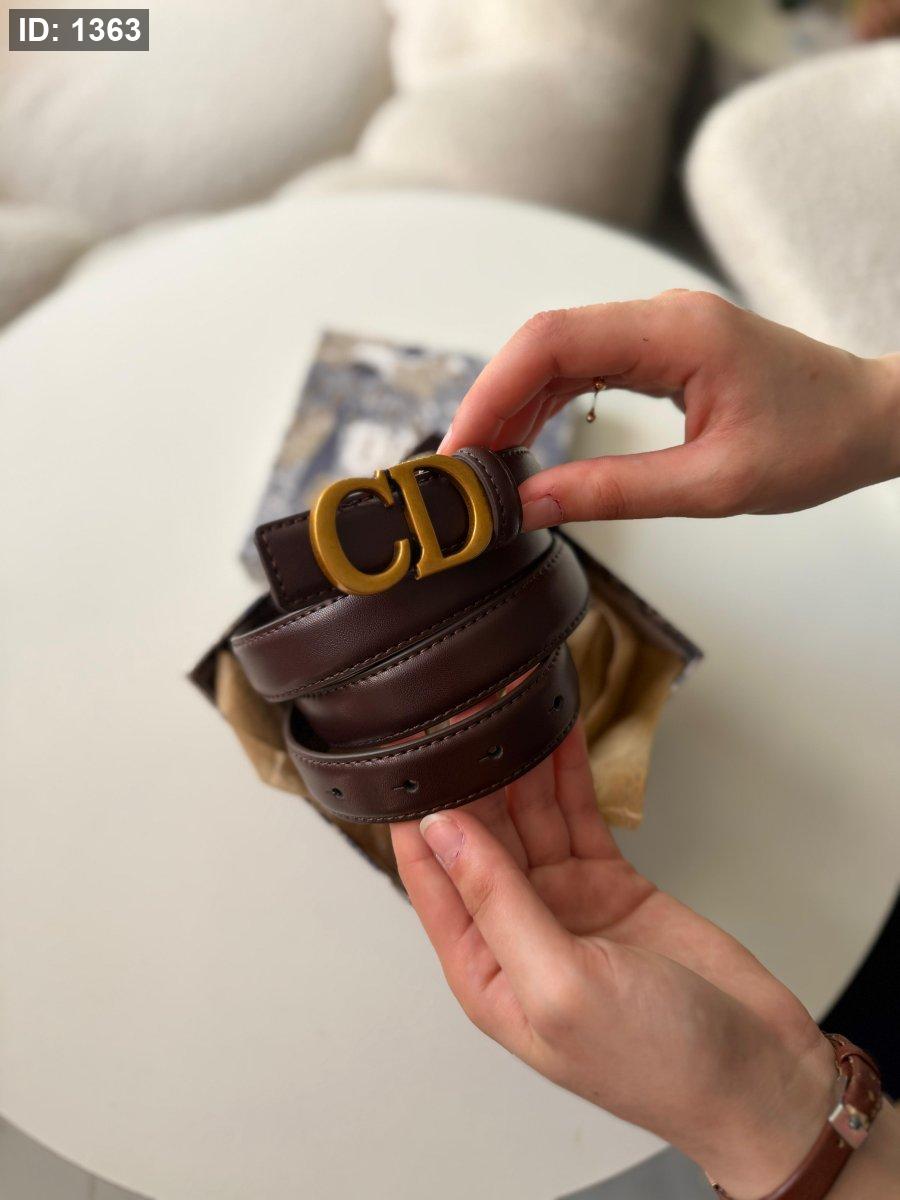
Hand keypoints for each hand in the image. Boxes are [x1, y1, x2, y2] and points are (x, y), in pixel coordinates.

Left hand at [391, 723, 836, 1197]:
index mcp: (484, 971)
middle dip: (471, 780)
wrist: (758, 1072)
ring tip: (506, 711)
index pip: (430, 880)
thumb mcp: (560, 984)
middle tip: (467, 717)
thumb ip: (497, 902)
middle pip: (478, 838)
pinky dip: (567, 777)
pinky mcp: (610, 883)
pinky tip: (557, 735)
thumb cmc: (657, 1062)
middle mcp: (516, 932)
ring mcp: (564, 904)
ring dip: (518, 768)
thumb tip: (441, 832)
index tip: (409, 759)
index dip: (417, 818)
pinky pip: (578, 816)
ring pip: (528, 818)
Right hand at [440, 291, 899, 528]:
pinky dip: (548, 402)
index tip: (462, 446)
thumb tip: (534, 505)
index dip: (493, 392)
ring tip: (485, 463)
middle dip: (493, 401)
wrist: (869, 419)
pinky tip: (528, 441)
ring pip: (558, 352)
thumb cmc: (815, 441)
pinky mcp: (661, 349)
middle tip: (462, 466)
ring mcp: (659, 329)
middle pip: (544, 342)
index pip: (552, 341)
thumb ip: (615, 492)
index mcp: (676, 332)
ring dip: (515, 404)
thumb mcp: (713, 484)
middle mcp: (661, 316)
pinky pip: (586, 365)